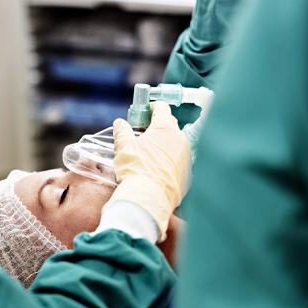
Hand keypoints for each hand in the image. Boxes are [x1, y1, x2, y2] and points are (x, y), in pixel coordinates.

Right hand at [107, 101, 190, 240]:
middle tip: (143, 133)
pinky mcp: (188, 173)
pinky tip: (158, 168)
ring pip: (176, 144)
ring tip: (150, 153)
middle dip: (157, 126)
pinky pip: (179, 160)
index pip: (162, 108)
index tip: (144, 111)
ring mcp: (186, 156)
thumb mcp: (123, 147)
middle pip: (170, 125)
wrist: (149, 199)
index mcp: (165, 128)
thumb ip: (122, 131)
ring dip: (165, 144)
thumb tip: (120, 123)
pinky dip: (170, 160)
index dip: (151, 107)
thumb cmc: (136, 170)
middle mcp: (180, 139)